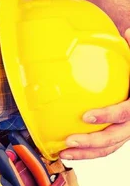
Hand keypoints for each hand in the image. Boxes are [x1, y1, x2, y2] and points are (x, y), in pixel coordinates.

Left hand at [59, 29, 129, 159]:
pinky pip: (104, 148)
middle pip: (116, 137)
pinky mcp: (119, 136)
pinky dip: (87, 153)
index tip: (87, 116)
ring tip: (63, 153)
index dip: (108, 115)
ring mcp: (128, 131)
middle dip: (92, 142)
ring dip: (86, 153)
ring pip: (109, 147)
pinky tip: (66, 152)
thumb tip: (128, 32)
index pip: (126, 113)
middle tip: (69, 142)